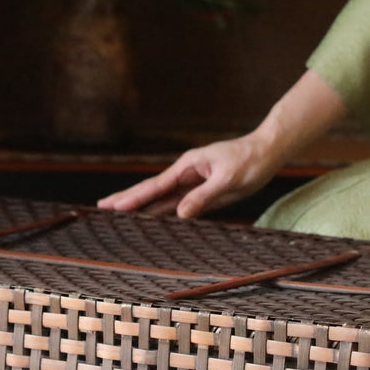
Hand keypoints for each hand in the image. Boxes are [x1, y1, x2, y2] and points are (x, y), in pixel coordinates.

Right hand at [97, 133, 284, 218]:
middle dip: (127, 199)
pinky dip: (162, 211)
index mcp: (188, 166)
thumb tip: (179, 213)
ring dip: (142, 206)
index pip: (156, 185)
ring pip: (162, 197)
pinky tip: (151, 218)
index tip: (113, 205)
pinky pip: (178, 203)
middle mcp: (186, 173)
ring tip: (118, 214)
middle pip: (151, 189)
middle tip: (102, 208)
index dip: (134, 197)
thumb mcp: (227, 180)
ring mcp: (193, 182)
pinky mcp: (203, 191)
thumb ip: (203, 196)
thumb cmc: (249, 161)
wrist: (267, 152)